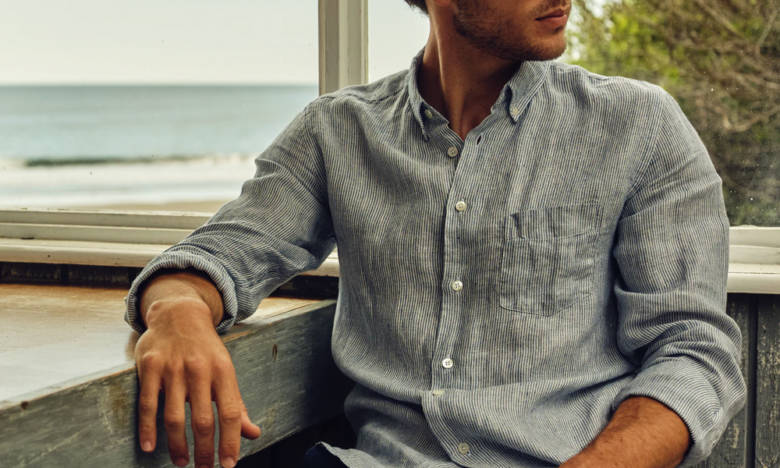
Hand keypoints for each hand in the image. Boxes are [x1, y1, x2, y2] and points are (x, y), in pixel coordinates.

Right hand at [134, 298, 260, 467]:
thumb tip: (253, 433)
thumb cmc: (205, 349)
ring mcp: (174, 368)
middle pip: (203, 419)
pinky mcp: (150, 366)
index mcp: (223, 371)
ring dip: (178, 445)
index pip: (231, 412)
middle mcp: (200, 369)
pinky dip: (148, 428)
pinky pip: (148, 404)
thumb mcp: (226, 371)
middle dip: (205, 450)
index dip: (231, 441)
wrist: (179, 313)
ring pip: (175, 416)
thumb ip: (237, 404)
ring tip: (181, 462)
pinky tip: (149, 446)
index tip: (228, 464)